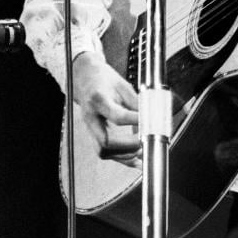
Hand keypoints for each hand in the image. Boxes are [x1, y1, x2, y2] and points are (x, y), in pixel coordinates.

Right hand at [72, 52, 141, 166]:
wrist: (85, 78)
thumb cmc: (104, 79)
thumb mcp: (122, 85)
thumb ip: (136, 103)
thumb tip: (153, 118)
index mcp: (98, 100)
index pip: (118, 116)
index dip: (136, 122)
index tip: (150, 123)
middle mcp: (91, 117)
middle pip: (106, 141)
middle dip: (129, 146)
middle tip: (145, 141)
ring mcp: (90, 128)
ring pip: (104, 151)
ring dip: (125, 155)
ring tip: (143, 149)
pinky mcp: (93, 134)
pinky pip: (106, 153)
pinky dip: (122, 159)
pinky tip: (137, 160)